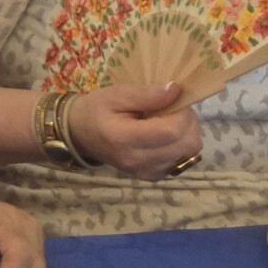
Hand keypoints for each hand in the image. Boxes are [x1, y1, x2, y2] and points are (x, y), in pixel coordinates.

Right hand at [66, 82, 202, 180]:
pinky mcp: (152, 176)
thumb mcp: (115, 94)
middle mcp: (138, 161)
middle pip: (187, 144)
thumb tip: (176, 90)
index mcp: (124, 139)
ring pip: (189, 153)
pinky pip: (181, 161)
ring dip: (187, 134)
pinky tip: (165, 136)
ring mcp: (146, 172)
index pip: (172, 131)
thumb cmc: (95, 110)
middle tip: (172, 109)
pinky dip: (180, 146)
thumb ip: (146, 94)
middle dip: (188, 122)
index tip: (173, 99)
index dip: (182, 113)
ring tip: (169, 121)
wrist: (78, 134)